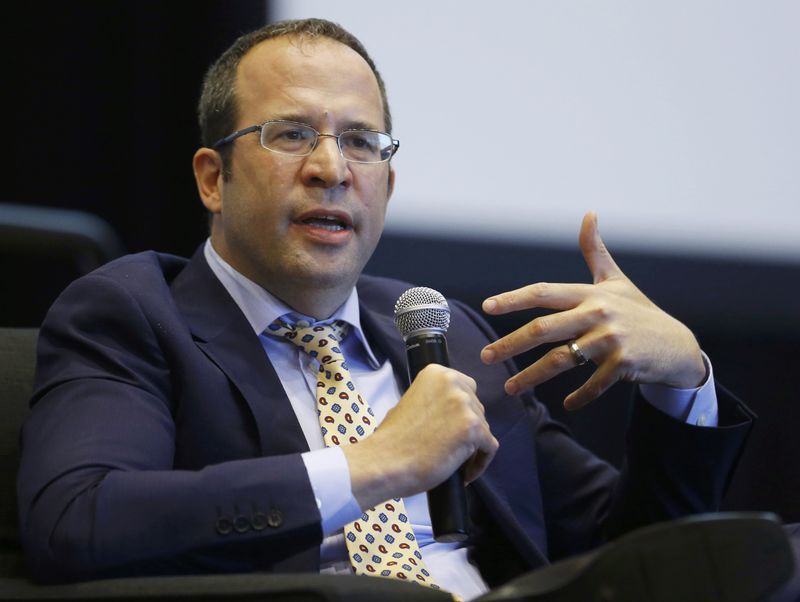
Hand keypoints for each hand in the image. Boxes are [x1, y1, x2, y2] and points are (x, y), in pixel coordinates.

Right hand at [343, 364, 497, 508]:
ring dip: (474, 447)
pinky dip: (480, 463)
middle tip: (452, 448)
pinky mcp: (473, 428)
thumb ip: (434, 399)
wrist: (385, 461)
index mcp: (437, 373)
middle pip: (477, 409)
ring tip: (455, 464)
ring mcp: (464, 404)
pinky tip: (465, 474)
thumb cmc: (393, 439)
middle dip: (468, 429)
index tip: (451, 428)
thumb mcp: (411, 401)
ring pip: (484, 429)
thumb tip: (451, 411)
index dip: (461, 412)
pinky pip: (489, 448)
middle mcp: (453, 383)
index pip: (467, 389)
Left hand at [480, 212, 705, 410]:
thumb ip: (595, 250)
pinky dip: (579, 396)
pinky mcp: (623, 364)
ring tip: (511, 387)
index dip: (513, 298)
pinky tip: (567, 404)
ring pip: (560, 360)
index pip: (543, 293)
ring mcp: (610, 340)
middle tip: (486, 356)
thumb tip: (589, 214)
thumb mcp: (617, 280)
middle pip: (542, 329)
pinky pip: (593, 384)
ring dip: (532, 376)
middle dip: (510, 344)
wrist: (677, 345)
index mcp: (589, 294)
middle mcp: (597, 314)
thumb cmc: (639, 312)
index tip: (488, 306)